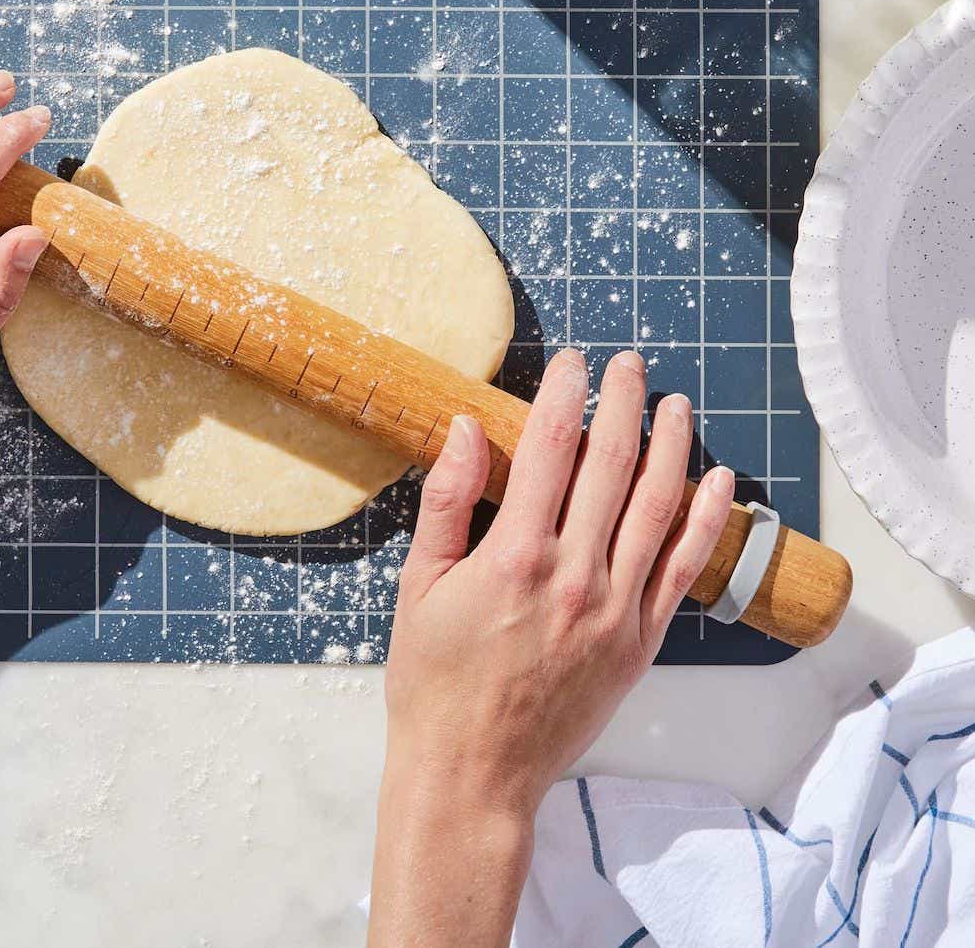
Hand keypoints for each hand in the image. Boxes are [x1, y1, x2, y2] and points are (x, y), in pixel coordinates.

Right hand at [369, 349, 735, 946]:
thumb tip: (471, 429)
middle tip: (629, 364)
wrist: (474, 773)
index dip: (565, 394)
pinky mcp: (641, 642)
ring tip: (674, 403)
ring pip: (657, 507)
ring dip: (671, 446)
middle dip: (622, 403)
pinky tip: (716, 480)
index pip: (551, 447)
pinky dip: (704, 519)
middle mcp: (575, 574)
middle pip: (611, 464)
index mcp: (515, 554)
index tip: (573, 362)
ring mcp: (617, 610)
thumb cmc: (434, 680)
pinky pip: (683, 568)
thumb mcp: (418, 584)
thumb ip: (448, 501)